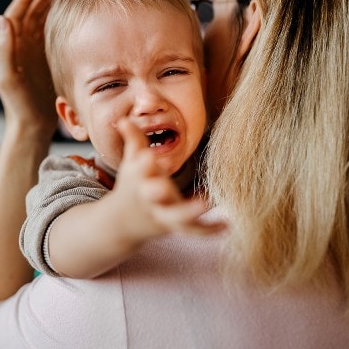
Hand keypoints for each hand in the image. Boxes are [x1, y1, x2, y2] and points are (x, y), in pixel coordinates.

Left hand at [0, 0, 62, 134]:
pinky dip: (60, 25)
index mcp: (11, 47)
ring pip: (43, 24)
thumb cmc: (18, 104)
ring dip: (52, 9)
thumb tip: (3, 19)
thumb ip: (3, 49)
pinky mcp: (48, 63)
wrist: (32, 125)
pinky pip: (54, 38)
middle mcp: (22, 48)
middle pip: (32, 15)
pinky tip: (72, 19)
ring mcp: (36, 55)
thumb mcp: (7, 77)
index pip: (16, 16)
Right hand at [114, 118, 226, 241]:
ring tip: (207, 203)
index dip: (143, 164)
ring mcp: (162, 214)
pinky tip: (227, 224)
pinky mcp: (174, 226)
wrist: (121, 224)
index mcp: (138, 180)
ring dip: (190, 211)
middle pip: (153, 195)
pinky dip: (209, 229)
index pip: (139, 170)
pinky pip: (193, 229)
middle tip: (165, 187)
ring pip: (175, 216)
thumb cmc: (132, 185)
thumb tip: (123, 118)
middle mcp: (149, 198)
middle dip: (157, 191)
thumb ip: (133, 139)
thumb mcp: (131, 163)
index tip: (147, 156)